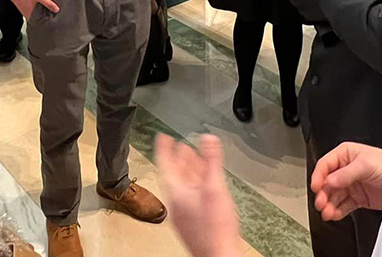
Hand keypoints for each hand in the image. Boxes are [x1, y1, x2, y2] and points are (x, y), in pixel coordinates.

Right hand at [3, 0, 59, 19]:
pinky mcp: (24, 6)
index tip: (52, 22)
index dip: (46, 23)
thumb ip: (48, 3)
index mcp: (32, 15)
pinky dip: (36, 8)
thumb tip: (57, 10)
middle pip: (38, 18)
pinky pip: (31, 9)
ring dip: (40, 12)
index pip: (40, 23)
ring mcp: (25, 10)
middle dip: (44, 17)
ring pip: (35, 13)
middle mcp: (28, 14)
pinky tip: (38, 4)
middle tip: (51, 16)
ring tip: (47, 10)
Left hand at [155, 134, 242, 256]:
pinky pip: (191, 196)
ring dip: (188, 170)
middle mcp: (176, 203)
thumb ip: (211, 161)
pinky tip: (205, 182)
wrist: (219, 256)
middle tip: (180, 144)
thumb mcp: (214, 187)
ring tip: (193, 157)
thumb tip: (208, 138)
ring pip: (184, 185)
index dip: (163, 148)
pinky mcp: (193, 221)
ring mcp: (184, 213)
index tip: (162, 136)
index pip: (165, 164)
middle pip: (175, 174)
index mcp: (176, 193)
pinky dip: (196, 183)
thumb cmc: (214, 229)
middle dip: (179, 158)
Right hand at [309, 142, 381, 220]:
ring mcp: (352, 184)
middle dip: (323, 194)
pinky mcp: (358, 198)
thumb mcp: (366, 164)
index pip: (325, 165)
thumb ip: (345, 173)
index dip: (318, 176)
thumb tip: (329, 181)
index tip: (315, 187)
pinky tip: (334, 214)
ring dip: (329, 204)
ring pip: (334, 195)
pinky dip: (337, 211)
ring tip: (327, 213)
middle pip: (327, 182)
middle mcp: (346, 169)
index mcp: (346, 154)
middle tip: (321, 204)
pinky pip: (343, 205)